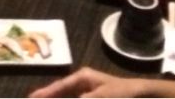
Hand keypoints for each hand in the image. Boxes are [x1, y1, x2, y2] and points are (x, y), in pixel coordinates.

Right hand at [29, 67, 148, 97]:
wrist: (144, 96)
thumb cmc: (122, 93)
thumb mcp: (98, 98)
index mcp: (82, 77)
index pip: (58, 87)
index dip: (44, 94)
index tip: (30, 98)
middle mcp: (83, 85)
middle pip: (61, 94)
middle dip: (50, 98)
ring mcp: (88, 94)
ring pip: (69, 97)